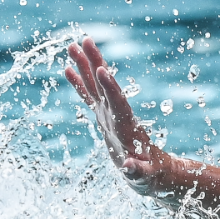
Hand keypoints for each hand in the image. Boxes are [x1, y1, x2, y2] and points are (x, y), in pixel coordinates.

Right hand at [64, 36, 173, 190]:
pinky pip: (89, 96)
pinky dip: (79, 83)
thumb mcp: (145, 177)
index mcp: (128, 127)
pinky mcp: (103, 117)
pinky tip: (68, 68)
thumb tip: (130, 168)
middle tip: (85, 40)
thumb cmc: (150, 176)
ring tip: (73, 45)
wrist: (152, 173)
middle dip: (95, 63)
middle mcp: (118, 115)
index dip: (110, 88)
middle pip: (105, 86)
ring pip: (95, 86)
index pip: (119, 104)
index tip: (102, 70)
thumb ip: (138, 173)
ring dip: (85, 65)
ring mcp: (109, 114)